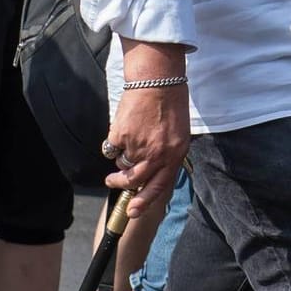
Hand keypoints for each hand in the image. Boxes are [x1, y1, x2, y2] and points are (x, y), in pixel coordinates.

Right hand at [104, 41, 189, 216]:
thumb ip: (167, 155)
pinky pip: (112, 147)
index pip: (159, 186)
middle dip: (120, 184)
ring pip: (122, 163)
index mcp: (174, 155)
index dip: (144, 201)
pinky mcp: (122, 135)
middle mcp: (157, 154)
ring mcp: (138, 146)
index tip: (132, 211)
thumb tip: (150, 171)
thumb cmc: (170, 104)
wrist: (158, 80)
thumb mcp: (179, 134)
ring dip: (120, 158)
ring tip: (124, 142)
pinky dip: (113, 141)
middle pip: (134, 180)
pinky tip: (123, 125)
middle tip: (112, 182)